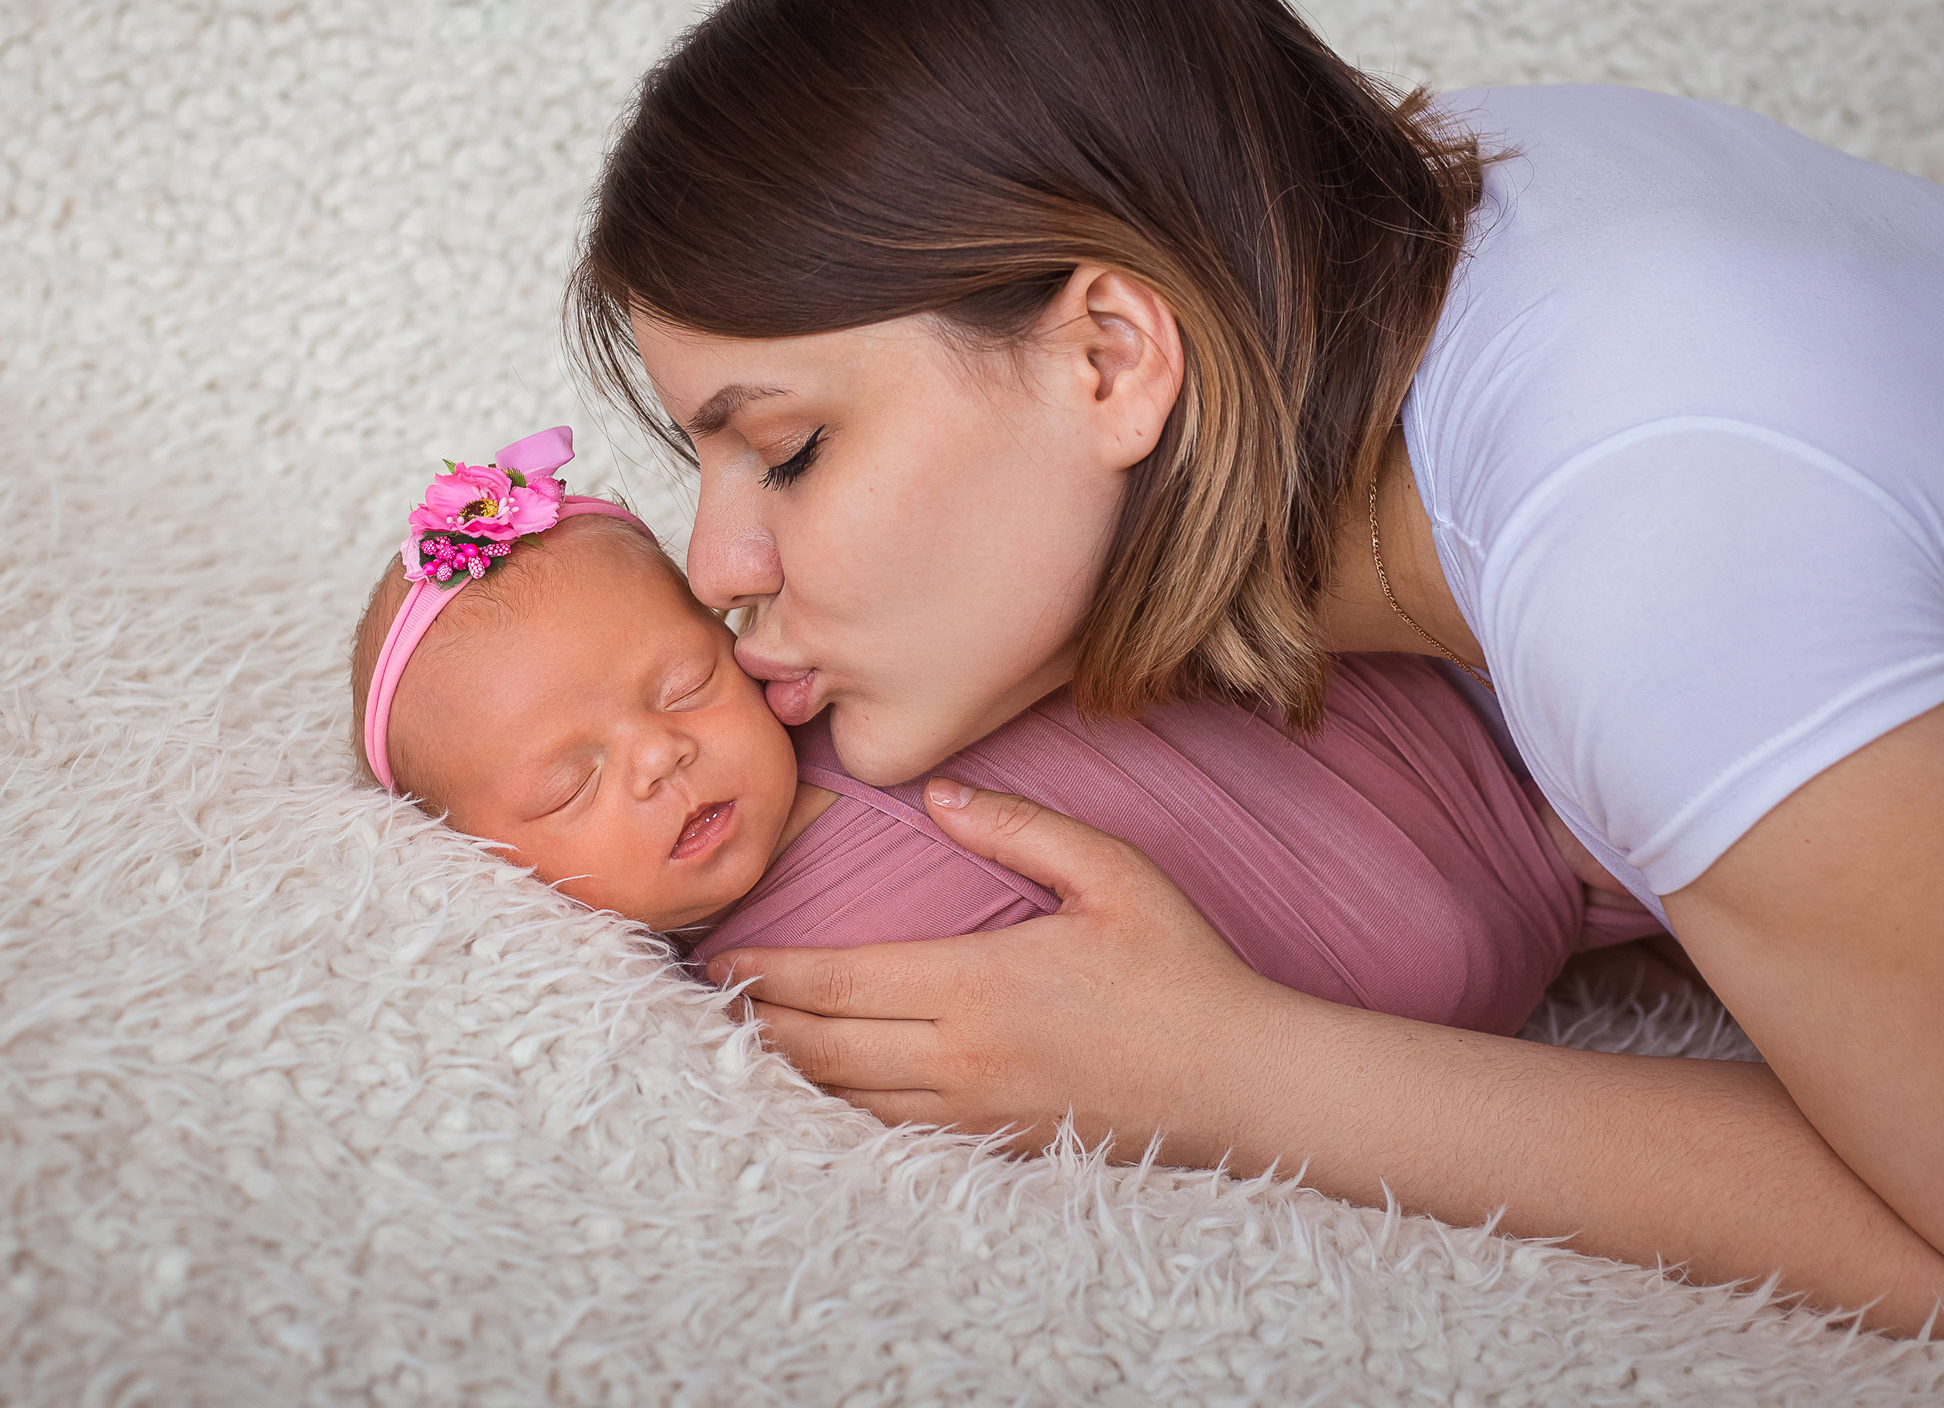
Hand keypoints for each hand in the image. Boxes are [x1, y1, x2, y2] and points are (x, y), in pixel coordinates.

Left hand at [704, 778, 1289, 1158]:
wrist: (1242, 1085)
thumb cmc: (1181, 971)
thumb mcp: (1112, 872)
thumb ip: (1018, 827)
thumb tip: (937, 794)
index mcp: (978, 984)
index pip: (839, 983)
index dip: (767, 974)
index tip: (718, 957)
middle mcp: (961, 1058)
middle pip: (820, 1049)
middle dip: (752, 1026)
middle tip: (700, 1003)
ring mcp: (975, 1114)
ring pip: (846, 1102)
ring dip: (783, 1076)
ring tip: (734, 1047)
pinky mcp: (996, 1149)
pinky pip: (891, 1138)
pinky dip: (838, 1116)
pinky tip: (815, 1098)